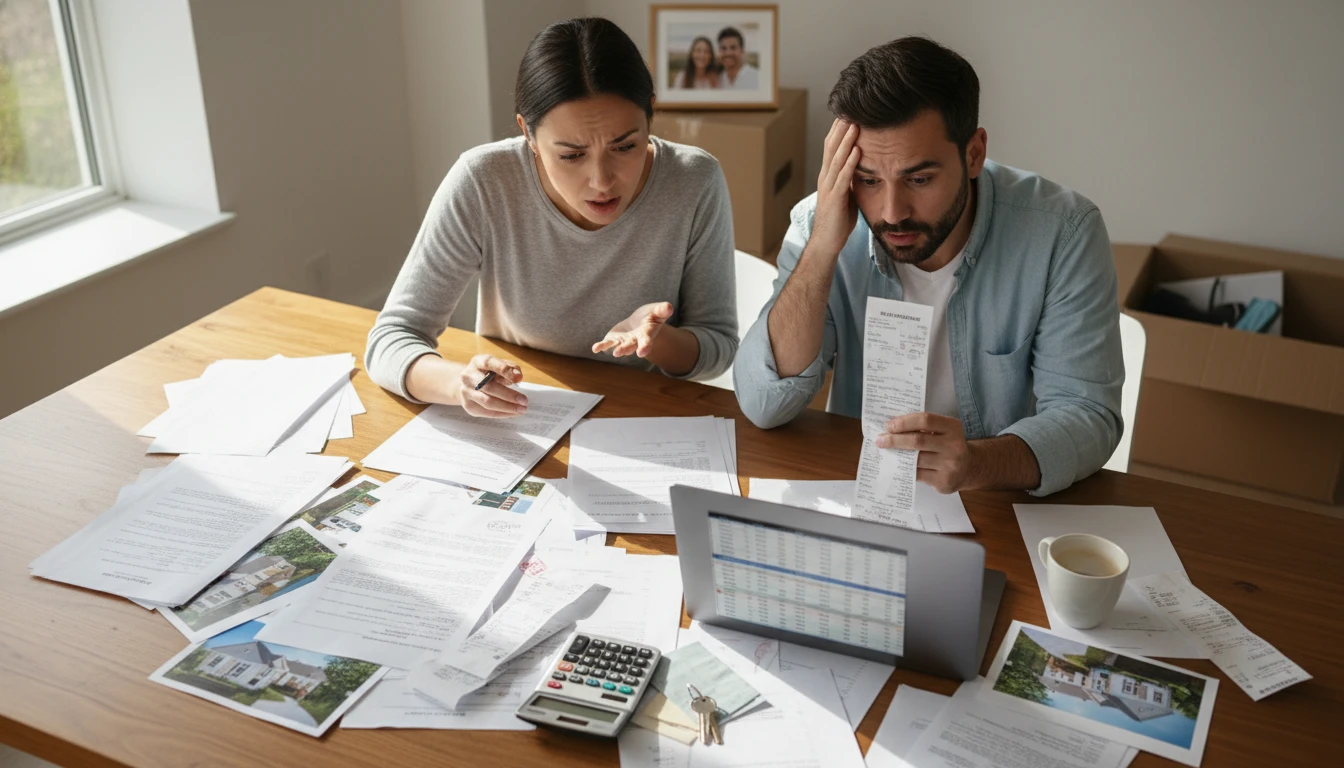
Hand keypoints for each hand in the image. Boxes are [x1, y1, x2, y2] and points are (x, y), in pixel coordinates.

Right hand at [457, 354, 526, 417]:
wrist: (470, 384)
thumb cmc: (489, 373)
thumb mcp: (500, 366)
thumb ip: (511, 368)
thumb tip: (518, 377)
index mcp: (478, 362)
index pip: (489, 363)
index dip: (504, 370)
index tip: (519, 379)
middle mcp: (468, 376)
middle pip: (489, 387)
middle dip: (509, 395)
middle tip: (524, 401)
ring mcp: (466, 392)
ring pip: (488, 402)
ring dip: (507, 407)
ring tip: (521, 409)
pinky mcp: (468, 405)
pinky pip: (487, 412)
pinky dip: (502, 413)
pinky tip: (513, 412)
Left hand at [592, 302, 673, 358]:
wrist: (639, 323)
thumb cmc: (650, 316)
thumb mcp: (657, 311)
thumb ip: (662, 310)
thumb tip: (669, 307)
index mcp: (646, 335)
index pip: (646, 341)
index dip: (644, 346)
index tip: (642, 352)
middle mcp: (634, 342)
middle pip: (630, 346)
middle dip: (625, 349)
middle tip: (619, 352)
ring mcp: (623, 342)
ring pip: (619, 347)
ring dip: (615, 349)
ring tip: (613, 352)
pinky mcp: (613, 340)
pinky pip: (607, 344)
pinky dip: (601, 346)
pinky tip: (595, 349)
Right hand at [810, 119, 860, 256]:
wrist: (827, 242)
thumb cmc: (838, 220)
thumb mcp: (846, 193)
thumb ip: (851, 178)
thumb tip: (863, 164)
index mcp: (828, 175)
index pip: (831, 146)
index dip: (839, 129)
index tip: (849, 112)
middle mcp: (825, 178)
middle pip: (831, 147)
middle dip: (841, 128)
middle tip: (850, 109)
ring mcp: (829, 187)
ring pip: (836, 159)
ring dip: (846, 141)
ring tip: (855, 124)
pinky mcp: (835, 199)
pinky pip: (843, 178)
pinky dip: (850, 163)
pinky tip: (857, 151)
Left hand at [875, 412, 971, 493]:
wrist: (969, 468)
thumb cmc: (948, 445)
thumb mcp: (943, 431)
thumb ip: (923, 428)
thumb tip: (892, 428)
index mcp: (953, 428)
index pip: (925, 420)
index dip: (905, 422)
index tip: (889, 425)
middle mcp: (954, 446)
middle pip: (918, 441)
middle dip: (895, 440)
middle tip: (881, 440)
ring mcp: (950, 465)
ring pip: (916, 460)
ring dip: (897, 455)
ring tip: (885, 452)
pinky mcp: (943, 481)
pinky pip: (917, 475)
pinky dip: (905, 469)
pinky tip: (896, 465)